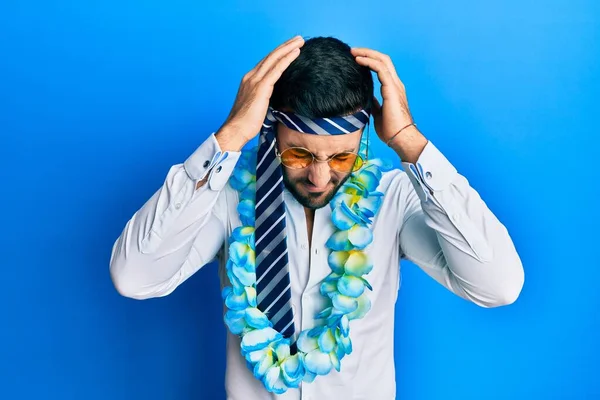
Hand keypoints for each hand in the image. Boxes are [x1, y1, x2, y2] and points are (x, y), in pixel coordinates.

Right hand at [216, 35, 304, 149]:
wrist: (235, 130)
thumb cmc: (245, 124)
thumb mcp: (257, 107)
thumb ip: (264, 98)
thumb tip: (275, 99)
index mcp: (249, 81)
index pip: (266, 63)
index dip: (278, 54)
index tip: (290, 48)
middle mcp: (251, 77)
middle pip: (271, 56)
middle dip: (285, 46)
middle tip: (298, 39)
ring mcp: (255, 81)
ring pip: (274, 59)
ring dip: (288, 48)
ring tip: (300, 41)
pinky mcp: (261, 87)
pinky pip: (277, 69)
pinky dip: (287, 59)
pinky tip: (296, 53)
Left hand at [350, 47, 416, 143]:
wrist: (401, 138)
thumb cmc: (391, 130)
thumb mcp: (378, 113)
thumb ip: (374, 103)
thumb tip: (367, 99)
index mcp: (392, 89)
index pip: (382, 68)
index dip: (370, 61)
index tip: (356, 59)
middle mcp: (395, 84)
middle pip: (383, 60)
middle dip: (368, 53)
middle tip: (353, 51)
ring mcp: (395, 85)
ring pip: (382, 60)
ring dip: (367, 54)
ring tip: (354, 52)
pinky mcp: (392, 89)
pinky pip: (381, 69)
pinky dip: (369, 62)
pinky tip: (359, 60)